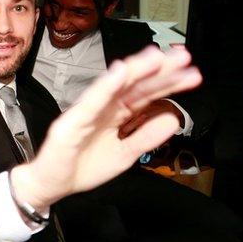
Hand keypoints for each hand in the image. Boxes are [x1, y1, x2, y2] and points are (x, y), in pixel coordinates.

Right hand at [10, 46, 201, 210]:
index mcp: (116, 114)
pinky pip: (91, 102)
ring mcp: (88, 111)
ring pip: (114, 86)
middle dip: (159, 70)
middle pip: (135, 85)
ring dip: (135, 69)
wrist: (51, 184)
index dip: (168, 83)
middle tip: (184, 57)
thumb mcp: (125, 155)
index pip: (145, 94)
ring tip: (157, 57)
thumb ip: (146, 137)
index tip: (191, 74)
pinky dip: (105, 86)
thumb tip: (173, 119)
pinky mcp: (72, 121)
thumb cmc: (82, 166)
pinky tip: (120, 72)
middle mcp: (104, 107)